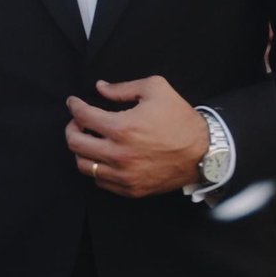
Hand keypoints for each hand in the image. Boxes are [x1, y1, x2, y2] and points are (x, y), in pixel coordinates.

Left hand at [64, 77, 210, 198]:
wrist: (204, 152)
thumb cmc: (180, 118)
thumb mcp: (155, 89)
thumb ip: (123, 88)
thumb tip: (100, 88)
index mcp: (122, 128)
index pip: (83, 116)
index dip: (74, 106)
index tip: (73, 102)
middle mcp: (118, 154)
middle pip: (75, 143)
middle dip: (71, 128)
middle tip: (78, 121)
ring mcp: (124, 175)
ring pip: (84, 165)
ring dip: (81, 150)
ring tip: (89, 139)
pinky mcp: (131, 189)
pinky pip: (100, 181)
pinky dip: (96, 168)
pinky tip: (102, 157)